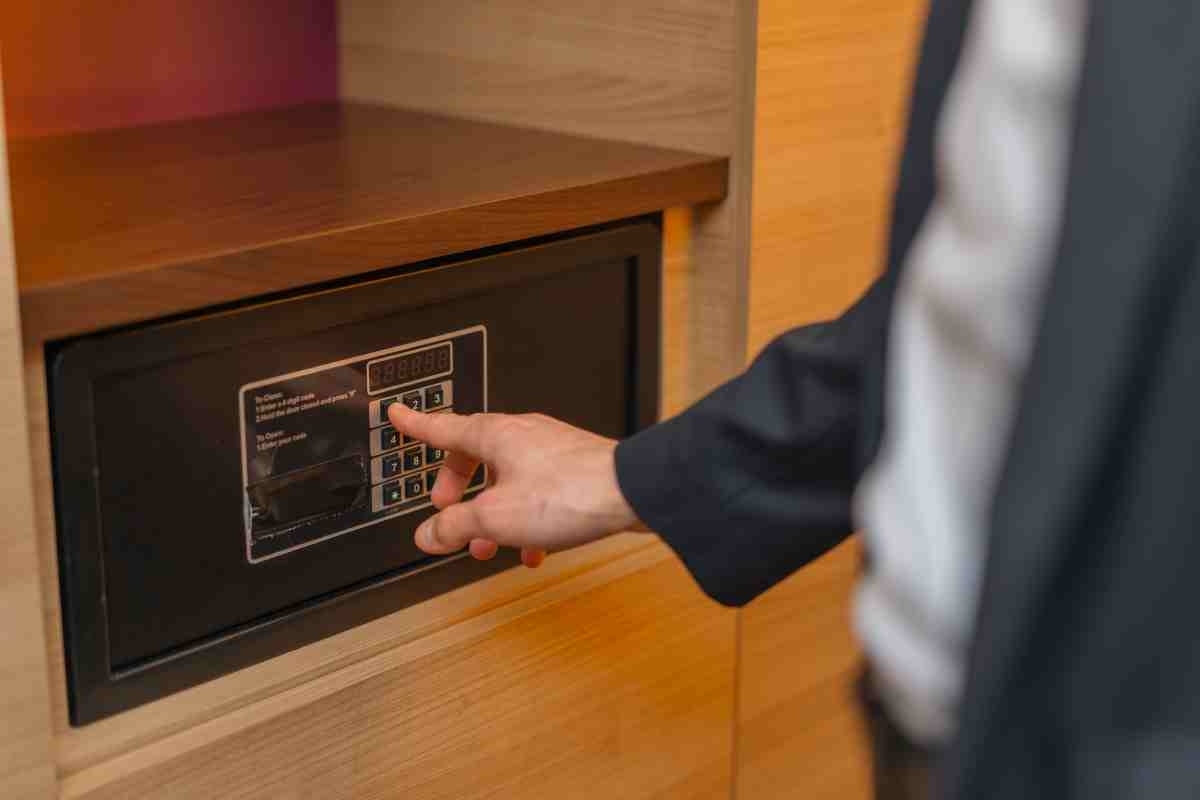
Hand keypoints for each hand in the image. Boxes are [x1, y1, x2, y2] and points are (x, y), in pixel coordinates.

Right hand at [386, 405, 644, 566]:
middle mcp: (522, 434)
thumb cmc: (569, 492)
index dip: (416, 425)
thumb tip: (428, 534)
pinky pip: (538, 491)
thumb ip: (455, 526)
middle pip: (474, 455)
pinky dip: (526, 520)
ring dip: (492, 514)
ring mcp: (551, 449)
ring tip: (489, 547)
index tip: (398, 414)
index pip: (443, 427)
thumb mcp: (495, 517)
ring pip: (507, 478)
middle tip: (445, 510)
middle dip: (456, 488)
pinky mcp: (575, 468)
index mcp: (495, 435)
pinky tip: (535, 550)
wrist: (632, 492)